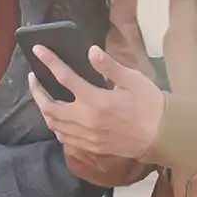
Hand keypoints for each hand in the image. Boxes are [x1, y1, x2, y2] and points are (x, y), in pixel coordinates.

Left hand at [28, 45, 162, 158]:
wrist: (161, 136)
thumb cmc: (150, 104)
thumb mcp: (133, 80)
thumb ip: (109, 66)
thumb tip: (91, 51)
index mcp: (96, 100)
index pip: (64, 77)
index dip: (49, 62)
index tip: (38, 50)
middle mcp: (86, 119)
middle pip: (49, 106)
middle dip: (37, 91)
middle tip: (34, 78)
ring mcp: (87, 136)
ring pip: (54, 124)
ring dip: (44, 109)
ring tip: (42, 96)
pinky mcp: (91, 146)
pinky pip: (64, 137)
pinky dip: (56, 125)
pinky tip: (58, 118)